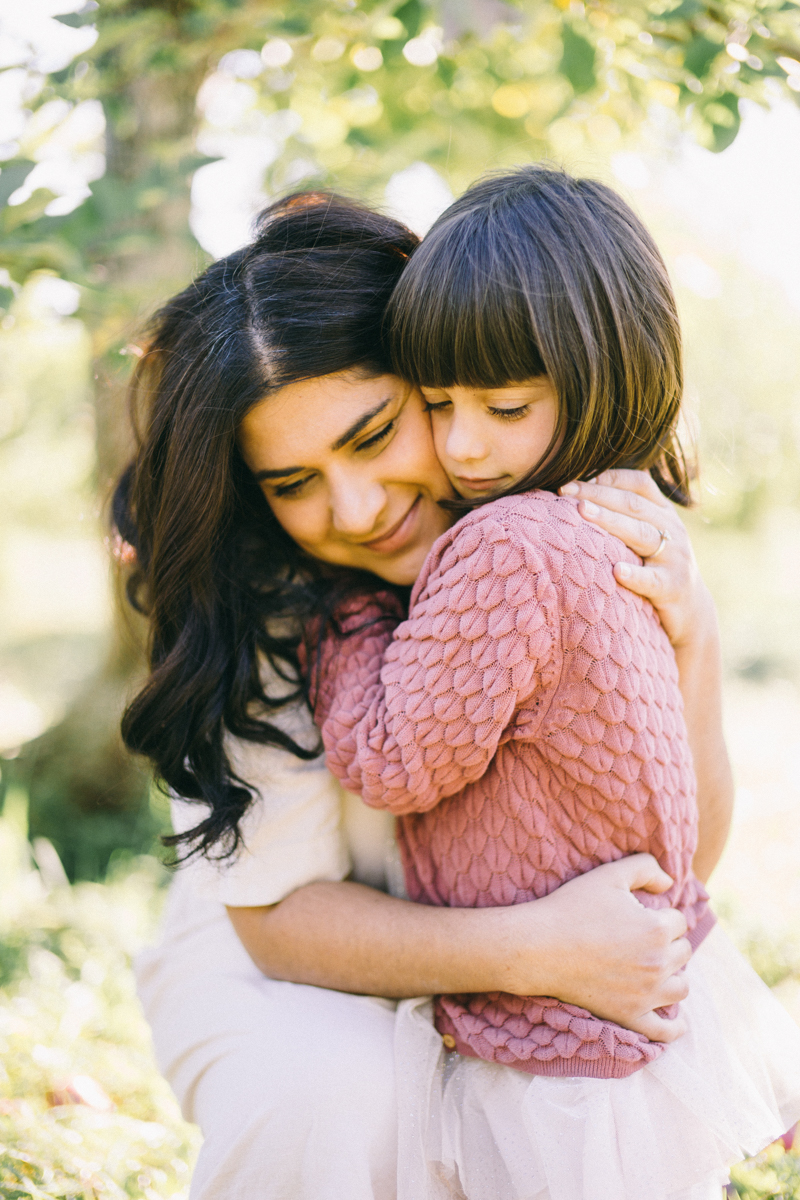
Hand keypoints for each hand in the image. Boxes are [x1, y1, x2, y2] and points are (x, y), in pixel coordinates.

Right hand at [504, 854, 691, 1042]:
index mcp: (657, 929)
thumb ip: (645, 866)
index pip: (678, 921)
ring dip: (674, 976)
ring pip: (681, 987)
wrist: (538, 947)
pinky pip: (664, 1031)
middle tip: (642, 939)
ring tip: (656, 968)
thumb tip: (669, 882)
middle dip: (668, 943)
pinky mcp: (630, 1017)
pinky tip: (676, 1021)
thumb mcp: (609, 875)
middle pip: (683, 952)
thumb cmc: (572, 907)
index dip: (659, 914)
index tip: (639, 915)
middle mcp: (658, 963)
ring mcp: (646, 994)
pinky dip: (675, 1027)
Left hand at [560, 469, 711, 648]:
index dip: (608, 478)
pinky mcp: (672, 587)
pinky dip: (635, 575)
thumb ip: (625, 514)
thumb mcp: (648, 534)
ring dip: (610, 521)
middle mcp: (671, 529)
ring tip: (583, 512)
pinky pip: (652, 579)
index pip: (639, 483)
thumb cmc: (656, 566)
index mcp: (663, 512)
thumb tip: (579, 493)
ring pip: (641, 534)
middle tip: (566, 491)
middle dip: (597, 495)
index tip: (573, 480)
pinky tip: (616, 571)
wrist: (691, 609)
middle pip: (633, 505)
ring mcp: (674, 558)